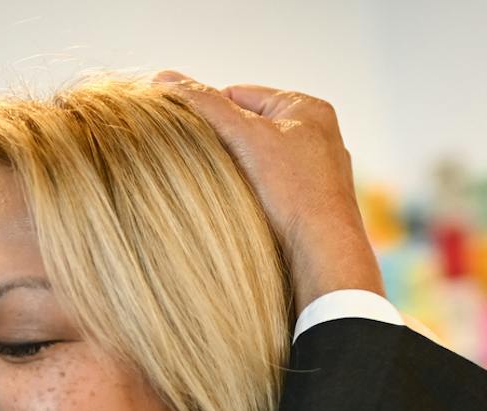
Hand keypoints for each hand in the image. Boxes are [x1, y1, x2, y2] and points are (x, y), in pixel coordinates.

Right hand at [155, 73, 381, 303]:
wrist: (323, 256)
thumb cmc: (293, 191)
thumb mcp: (245, 136)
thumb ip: (205, 105)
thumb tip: (164, 79)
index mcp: (307, 108)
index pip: (240, 94)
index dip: (207, 111)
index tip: (183, 131)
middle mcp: (317, 138)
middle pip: (248, 129)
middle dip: (222, 144)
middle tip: (197, 163)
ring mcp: (315, 175)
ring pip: (256, 163)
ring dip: (233, 174)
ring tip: (217, 190)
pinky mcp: (309, 209)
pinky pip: (268, 192)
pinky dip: (249, 197)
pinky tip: (238, 211)